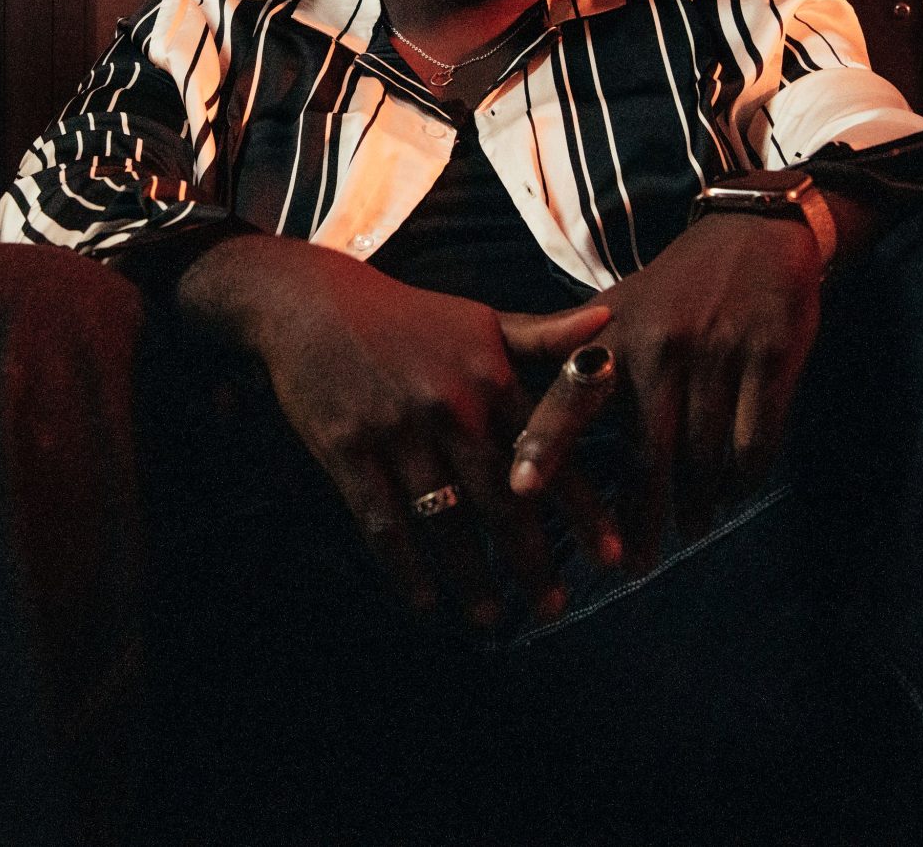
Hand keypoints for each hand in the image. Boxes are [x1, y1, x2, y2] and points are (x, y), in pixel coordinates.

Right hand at [181, 232, 610, 626]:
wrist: (310, 303)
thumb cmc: (407, 317)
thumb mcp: (480, 319)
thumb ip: (543, 335)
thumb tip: (608, 327)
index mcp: (490, 376)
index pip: (548, 452)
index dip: (582, 508)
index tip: (612, 555)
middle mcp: (451, 405)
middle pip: (500, 500)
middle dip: (531, 561)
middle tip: (554, 607)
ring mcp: (398, 430)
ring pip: (444, 520)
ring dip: (471, 577)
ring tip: (491, 618)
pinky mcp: (347, 448)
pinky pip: (383, 522)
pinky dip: (406, 569)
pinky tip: (425, 602)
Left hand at [509, 212, 824, 570]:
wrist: (753, 234)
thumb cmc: (671, 288)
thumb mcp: (612, 311)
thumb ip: (566, 361)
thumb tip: (512, 413)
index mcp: (611, 337)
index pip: (568, 398)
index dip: (543, 445)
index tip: (519, 491)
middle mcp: (660, 343)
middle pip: (647, 454)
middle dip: (640, 518)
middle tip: (634, 563)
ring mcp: (718, 350)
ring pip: (705, 457)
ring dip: (697, 503)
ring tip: (691, 527)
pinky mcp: (771, 354)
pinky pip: (755, 441)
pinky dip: (744, 477)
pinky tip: (734, 492)